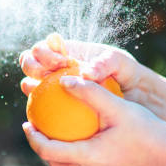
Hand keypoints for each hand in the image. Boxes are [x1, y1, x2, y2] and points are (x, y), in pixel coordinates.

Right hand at [19, 33, 154, 106]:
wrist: (135, 98)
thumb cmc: (128, 75)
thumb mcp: (121, 64)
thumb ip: (105, 63)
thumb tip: (85, 72)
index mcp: (68, 52)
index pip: (44, 47)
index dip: (44, 52)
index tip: (61, 62)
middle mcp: (57, 69)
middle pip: (29, 62)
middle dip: (32, 65)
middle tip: (48, 75)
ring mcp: (55, 88)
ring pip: (30, 85)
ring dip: (30, 87)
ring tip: (41, 94)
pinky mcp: (57, 108)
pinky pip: (42, 109)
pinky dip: (40, 111)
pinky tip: (46, 119)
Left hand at [22, 75, 165, 165]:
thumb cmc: (147, 129)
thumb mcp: (117, 106)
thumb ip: (90, 92)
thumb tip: (63, 79)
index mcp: (88, 157)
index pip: (49, 151)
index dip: (33, 137)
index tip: (27, 122)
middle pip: (54, 164)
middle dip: (40, 147)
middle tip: (36, 126)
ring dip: (56, 153)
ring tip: (53, 132)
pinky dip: (73, 155)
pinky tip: (79, 136)